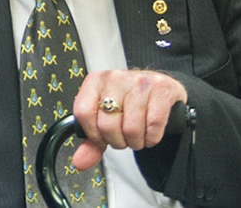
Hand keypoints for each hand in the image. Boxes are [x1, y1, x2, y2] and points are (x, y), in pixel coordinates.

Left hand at [69, 69, 187, 169]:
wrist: (159, 88)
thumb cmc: (129, 102)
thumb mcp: (106, 117)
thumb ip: (91, 141)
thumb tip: (79, 162)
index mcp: (95, 82)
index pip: (83, 113)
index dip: (93, 134)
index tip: (102, 137)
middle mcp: (115, 78)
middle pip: (107, 125)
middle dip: (117, 141)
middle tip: (123, 136)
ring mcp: (138, 82)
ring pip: (131, 129)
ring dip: (136, 142)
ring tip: (138, 134)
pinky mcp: (161, 89)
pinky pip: (153, 126)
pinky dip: (152, 138)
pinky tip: (150, 131)